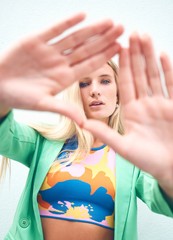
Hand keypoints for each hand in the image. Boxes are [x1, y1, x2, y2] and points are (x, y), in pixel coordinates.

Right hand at [0, 13, 123, 122]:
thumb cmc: (19, 98)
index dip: (105, 56)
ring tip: (109, 21)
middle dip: (104, 39)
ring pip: (75, 37)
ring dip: (92, 29)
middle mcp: (61, 63)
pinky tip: (83, 15)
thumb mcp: (43, 104)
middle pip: (87, 49)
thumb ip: (64, 110)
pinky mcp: (36, 40)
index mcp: (65, 78)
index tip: (120, 48)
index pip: (90, 65)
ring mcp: (50, 51)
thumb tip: (84, 122)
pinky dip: (68, 22)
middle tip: (122, 29)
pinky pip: (55, 29)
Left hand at [81, 34, 172, 194]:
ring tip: (145, 37)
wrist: (170, 167)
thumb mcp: (123, 147)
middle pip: (139, 74)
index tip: (117, 48)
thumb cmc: (147, 160)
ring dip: (150, 56)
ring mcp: (160, 103)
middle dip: (136, 54)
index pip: (125, 83)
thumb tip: (82, 122)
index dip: (122, 66)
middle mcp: (145, 104)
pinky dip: (168, 70)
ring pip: (154, 75)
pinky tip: (163, 54)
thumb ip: (105, 133)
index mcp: (131, 111)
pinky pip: (171, 84)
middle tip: (132, 33)